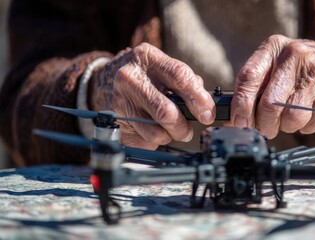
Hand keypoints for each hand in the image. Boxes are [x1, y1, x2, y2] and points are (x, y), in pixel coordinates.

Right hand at [90, 43, 214, 148]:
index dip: (198, 97)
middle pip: (166, 111)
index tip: (208, 113)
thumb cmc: (143, 75)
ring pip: (156, 132)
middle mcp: (130, 77)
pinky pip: (144, 140)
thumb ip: (185, 81)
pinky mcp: (115, 121)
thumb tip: (206, 104)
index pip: (179, 76)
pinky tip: (152, 128)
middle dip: (184, 126)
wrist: (103, 82)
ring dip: (170, 135)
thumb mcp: (161, 67)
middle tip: (189, 130)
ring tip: (169, 128)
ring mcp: (120, 100)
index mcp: (147, 57)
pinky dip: (155, 140)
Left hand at [230, 35, 314, 138]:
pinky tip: (307, 114)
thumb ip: (253, 88)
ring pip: (291, 117)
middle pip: (269, 103)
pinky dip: (304, 127)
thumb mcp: (275, 66)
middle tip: (263, 129)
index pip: (249, 77)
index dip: (240, 105)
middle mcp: (295, 55)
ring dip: (285, 127)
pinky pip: (309, 124)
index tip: (238, 122)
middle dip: (263, 124)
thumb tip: (232, 119)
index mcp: (274, 46)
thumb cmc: (300, 69)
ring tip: (287, 118)